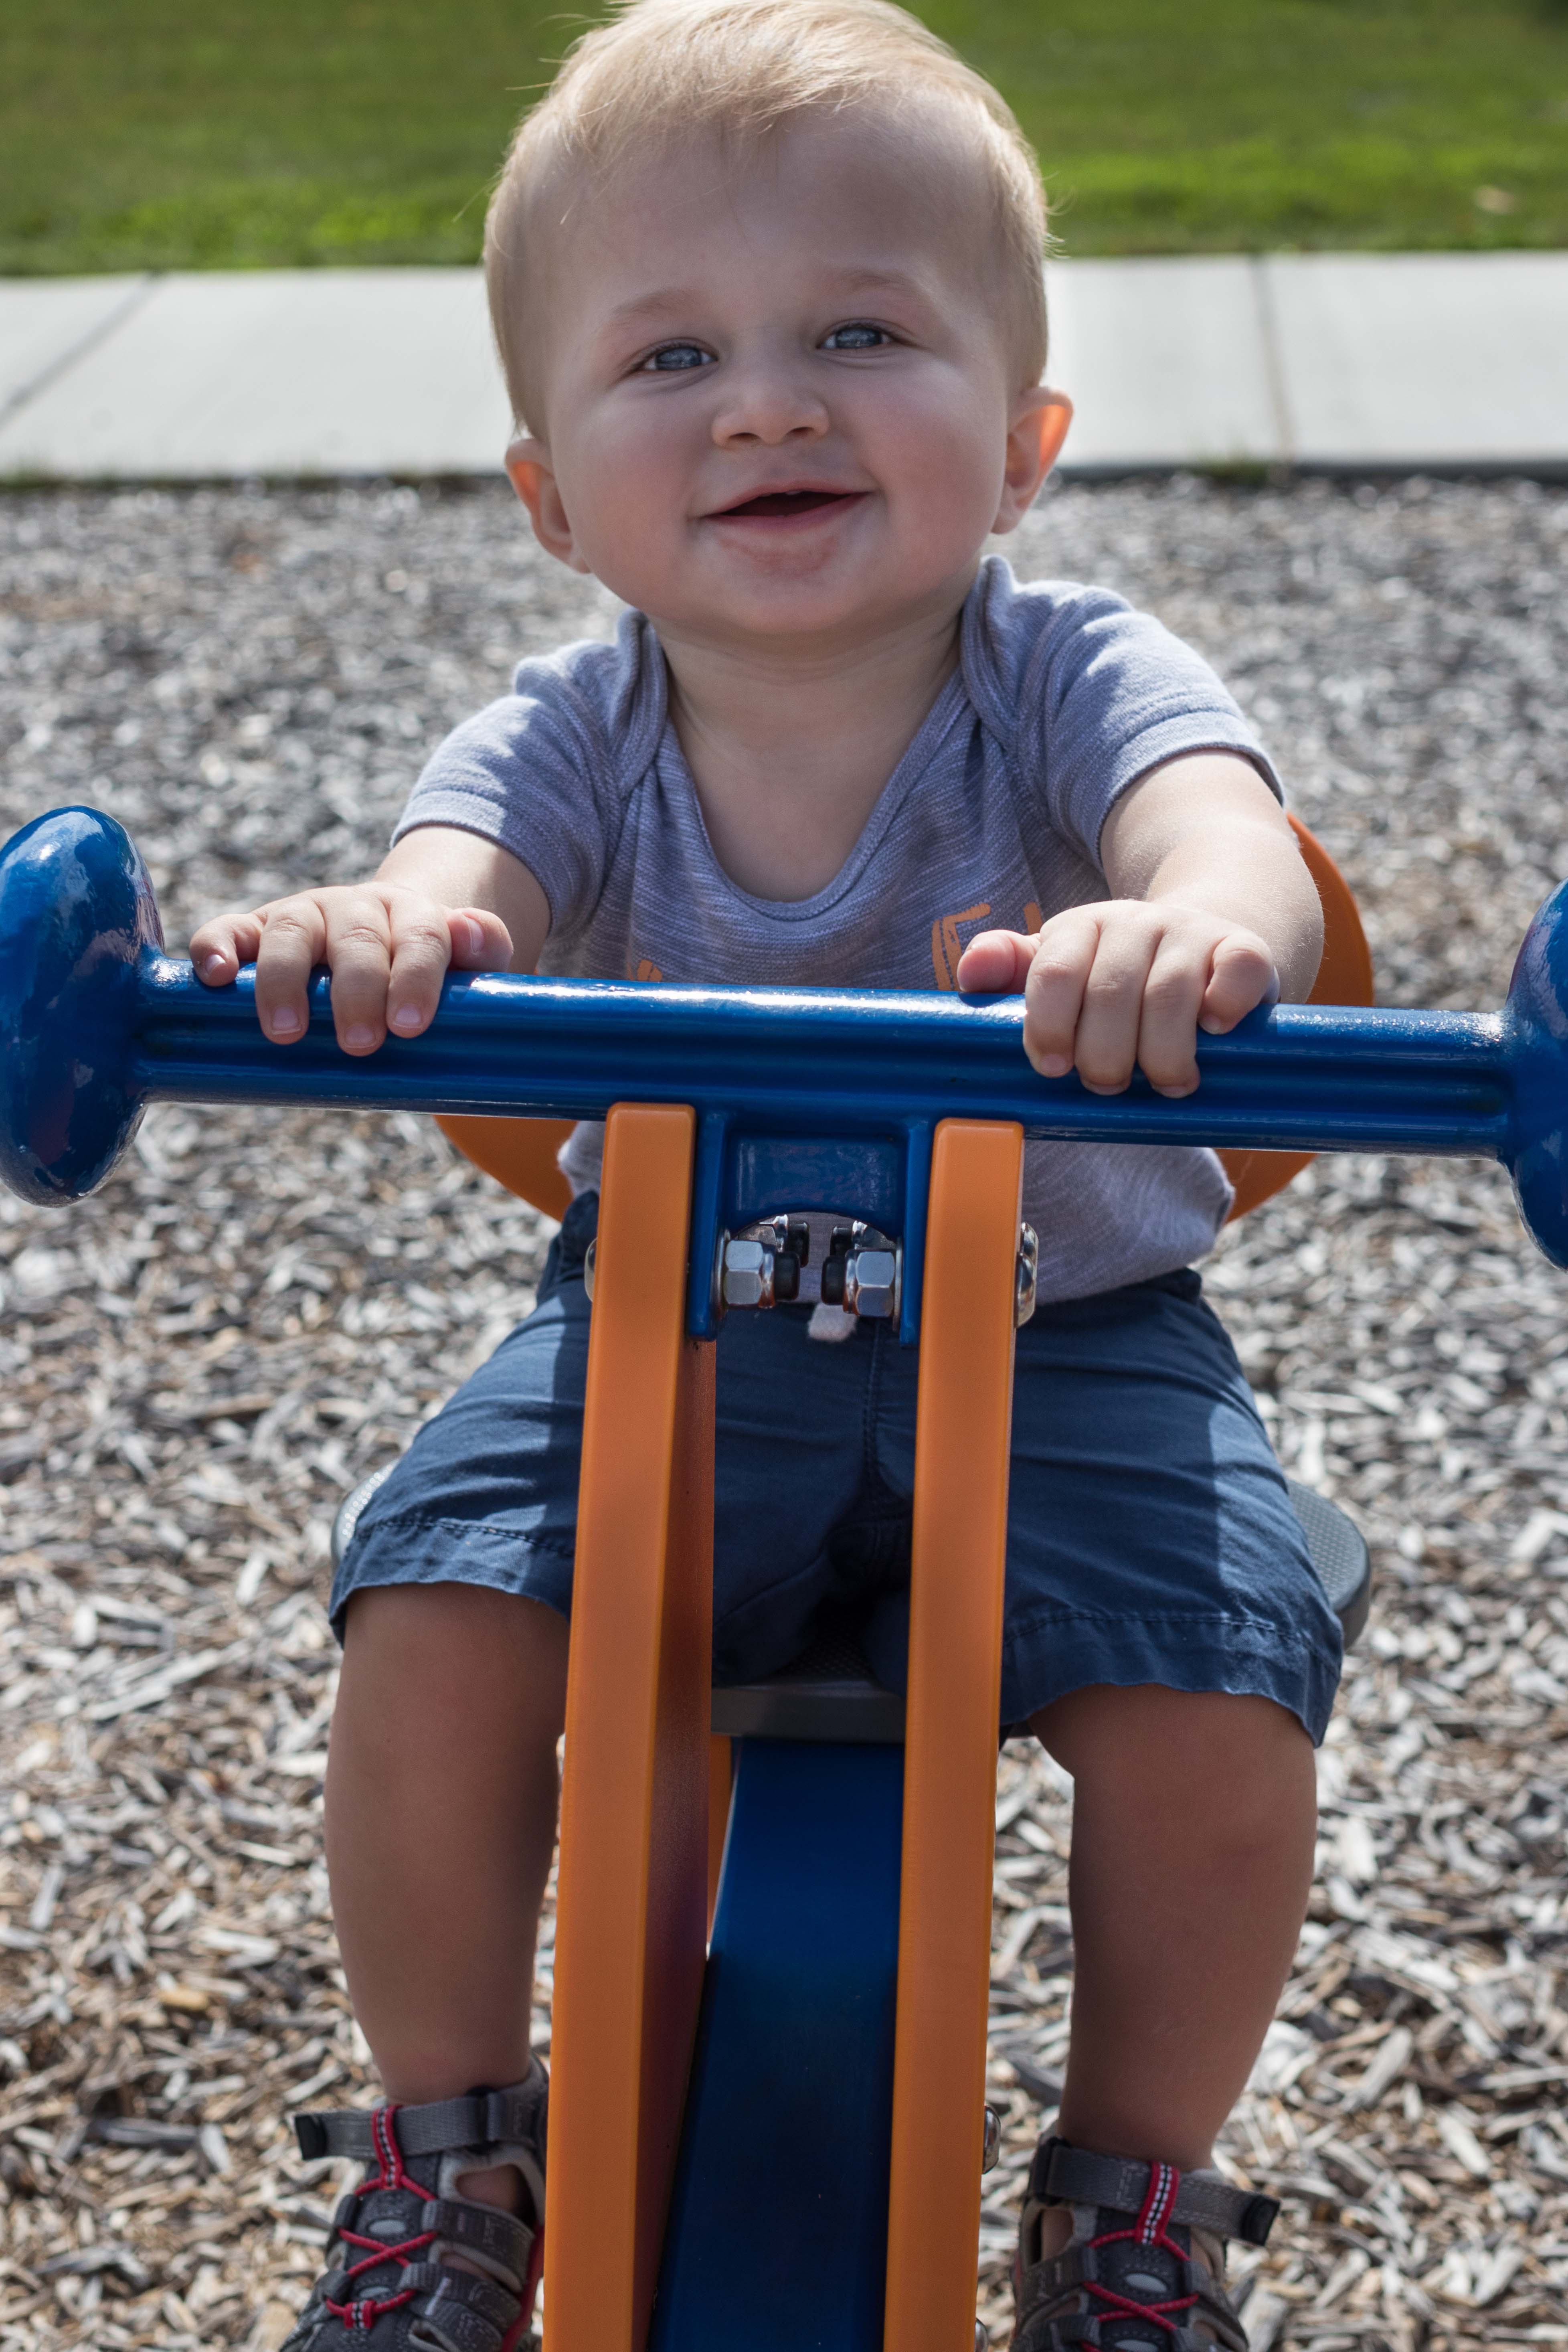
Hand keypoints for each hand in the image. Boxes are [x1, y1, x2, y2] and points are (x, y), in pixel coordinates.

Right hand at [190, 883, 513, 1056]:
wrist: (385, 940)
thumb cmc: (427, 973)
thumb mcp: (469, 964)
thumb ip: (483, 949)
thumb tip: (474, 934)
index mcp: (413, 917)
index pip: (421, 938)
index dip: (415, 978)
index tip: (409, 1026)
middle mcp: (355, 909)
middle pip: (356, 938)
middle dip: (356, 990)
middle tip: (360, 1044)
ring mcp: (303, 917)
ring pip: (289, 933)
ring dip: (285, 981)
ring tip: (286, 1032)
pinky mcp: (255, 930)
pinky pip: (228, 930)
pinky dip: (215, 947)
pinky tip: (212, 977)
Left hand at [956, 898, 1276, 1097]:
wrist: (1203, 939)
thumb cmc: (1115, 974)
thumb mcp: (1059, 968)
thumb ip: (1009, 973)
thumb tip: (970, 974)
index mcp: (1079, 928)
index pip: (1053, 973)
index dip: (1048, 1027)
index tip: (1053, 1069)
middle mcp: (1133, 922)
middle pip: (1110, 995)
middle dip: (1105, 1057)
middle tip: (1109, 1085)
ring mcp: (1190, 931)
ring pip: (1169, 995)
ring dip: (1163, 1055)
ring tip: (1166, 1084)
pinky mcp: (1244, 946)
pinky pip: (1236, 970)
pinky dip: (1224, 1006)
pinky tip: (1213, 1032)